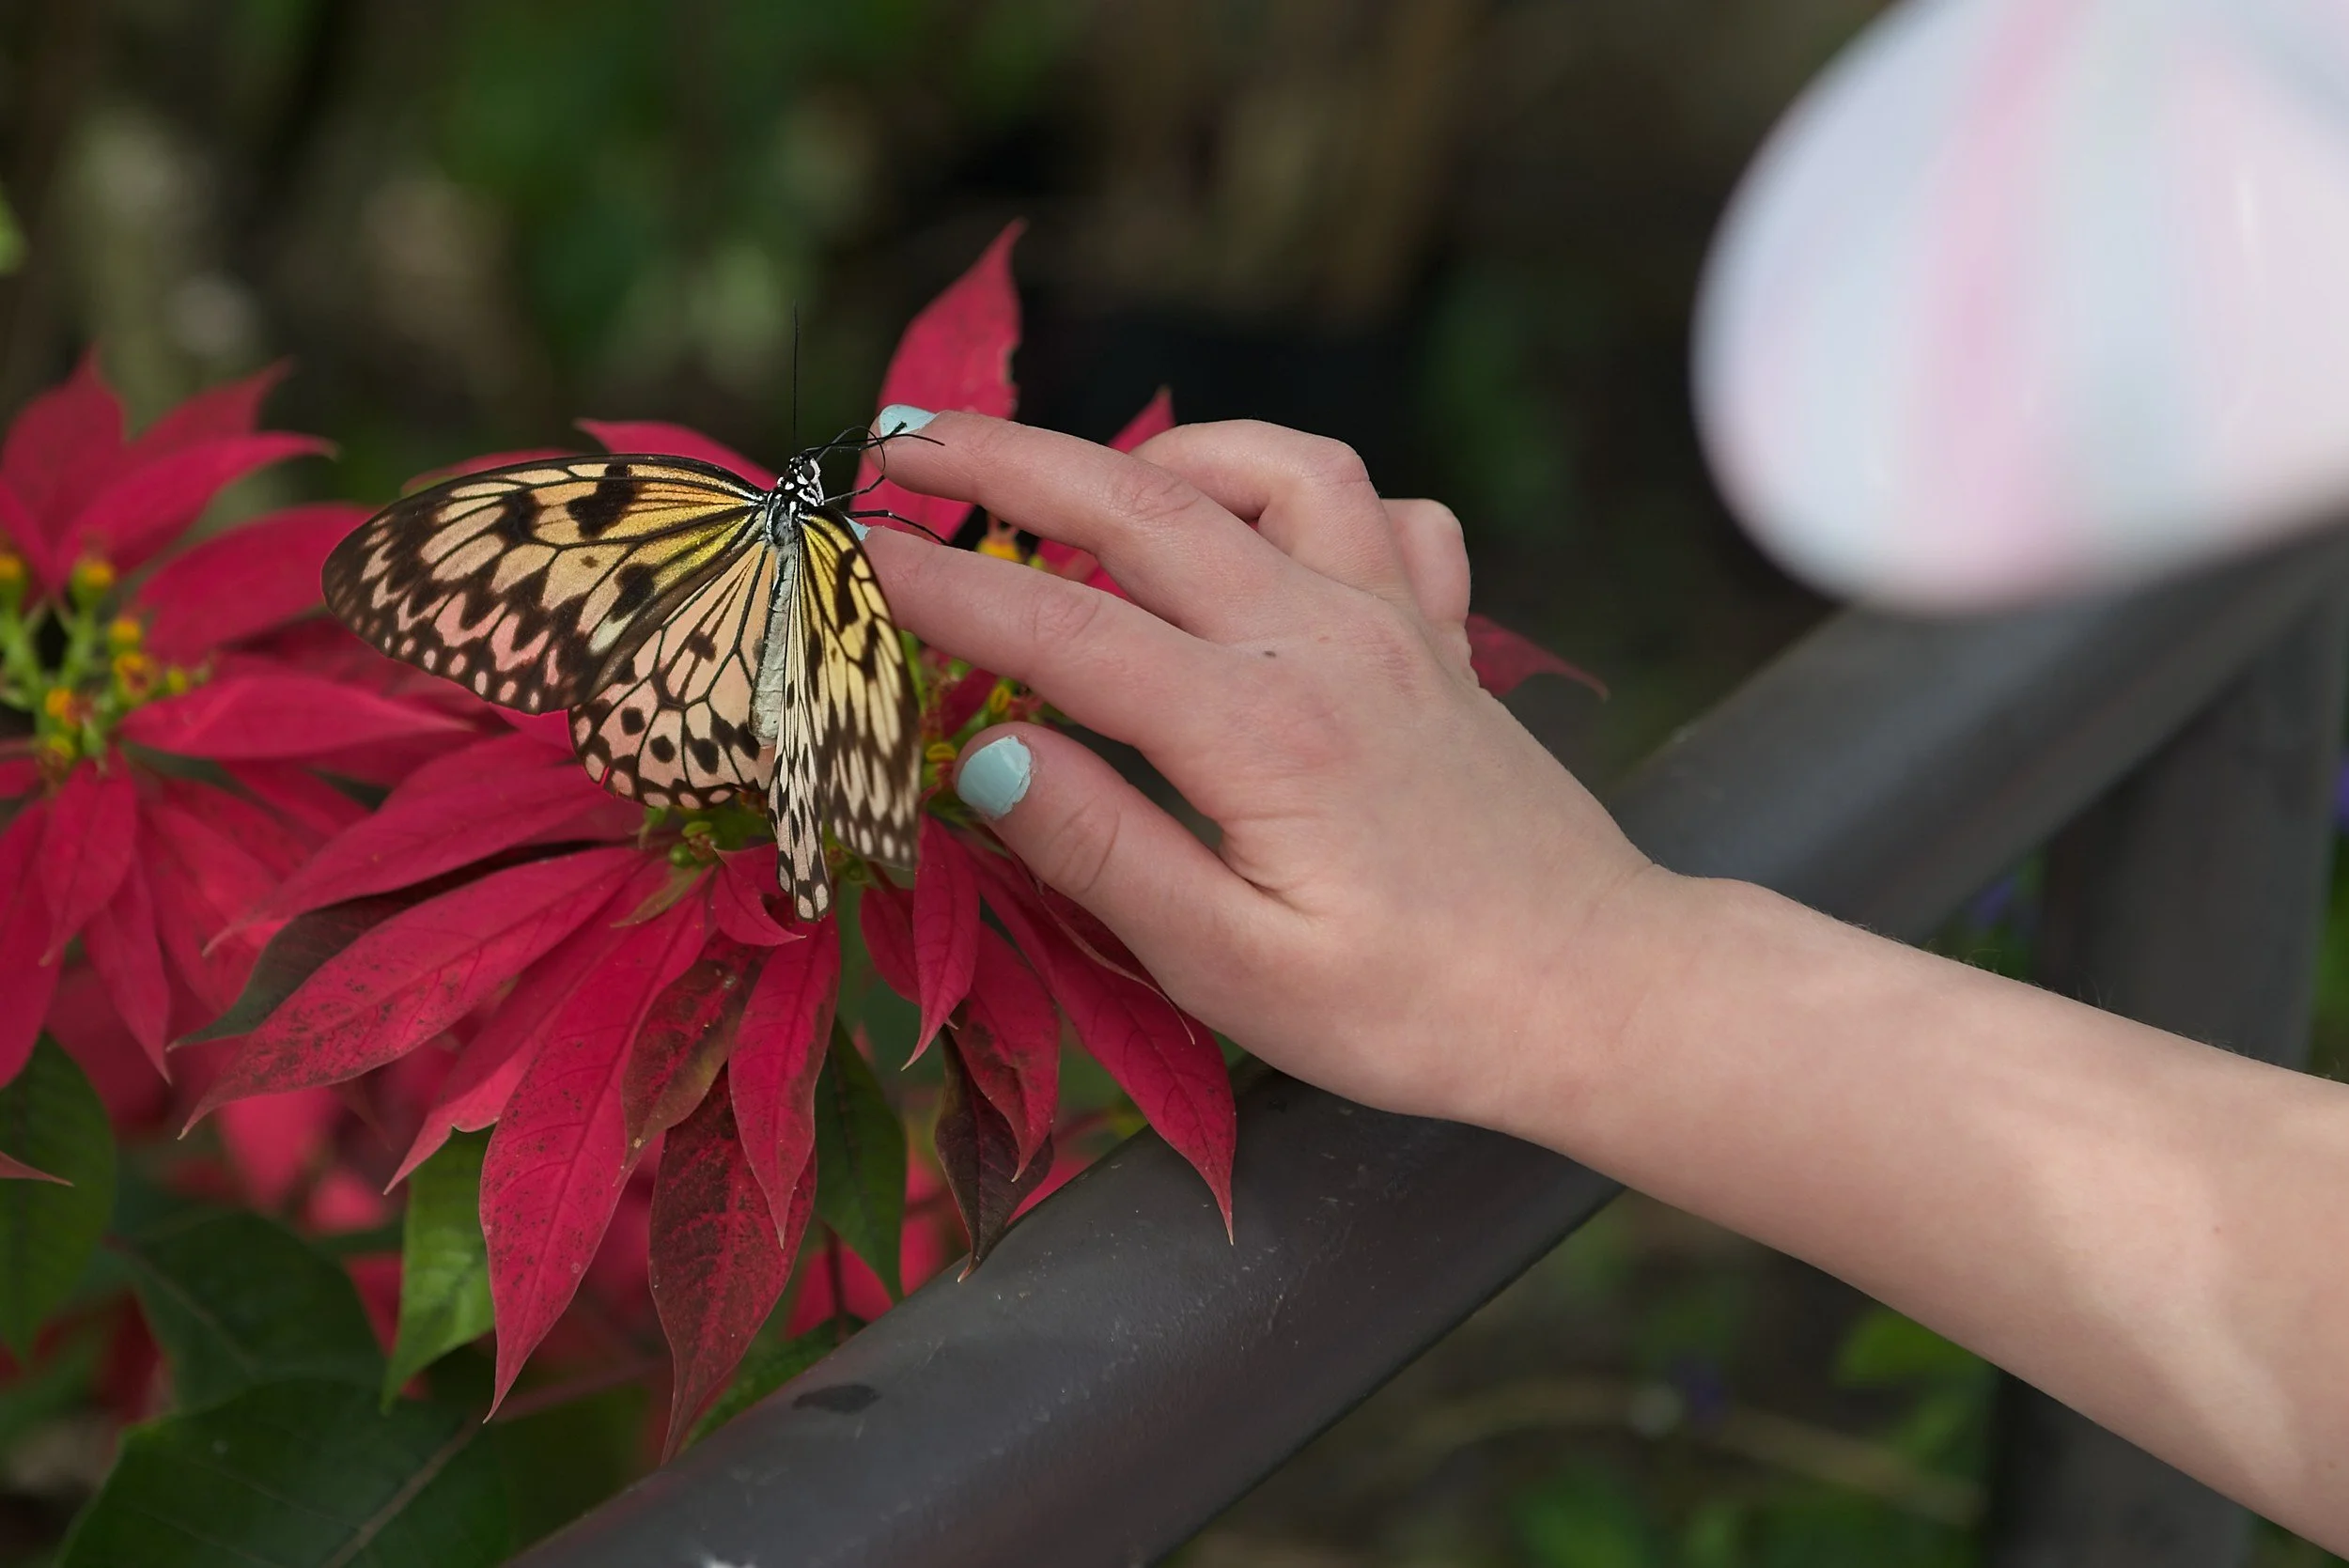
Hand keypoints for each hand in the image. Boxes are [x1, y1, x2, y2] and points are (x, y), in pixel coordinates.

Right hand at [861, 413, 1662, 1127]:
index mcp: (1259, 730)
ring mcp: (1396, 623)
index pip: (1057, 627)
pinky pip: (1374, 509)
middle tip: (899, 440)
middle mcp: (1326, 642)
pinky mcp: (1441, 637)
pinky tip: (1252, 530)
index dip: (936, 583)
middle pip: (1141, 504)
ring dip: (1158, 453)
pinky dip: (1297, 487)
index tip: (844, 551)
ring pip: (1271, 469)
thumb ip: (1101, 850)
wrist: (1598, 995)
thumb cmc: (1417, 1009)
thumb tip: (980, 750)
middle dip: (1003, 458)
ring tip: (1076, 480)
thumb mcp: (1235, 969)